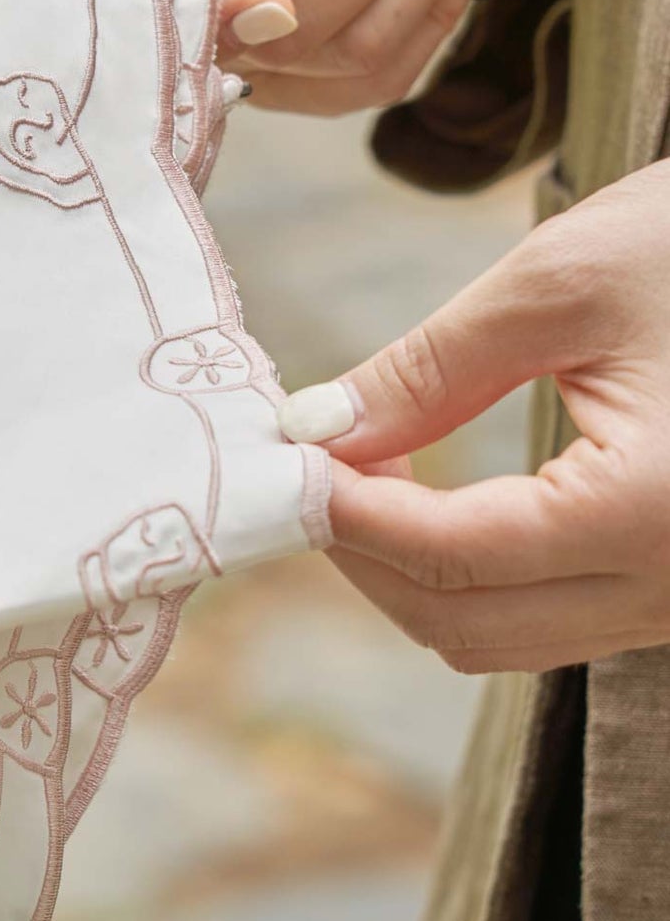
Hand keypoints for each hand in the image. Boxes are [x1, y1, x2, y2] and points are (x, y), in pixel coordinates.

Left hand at [277, 162, 669, 672]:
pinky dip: (478, 570)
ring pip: (509, 634)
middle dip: (368, 553)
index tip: (288, 458)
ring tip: (362, 473)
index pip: (451, 557)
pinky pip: (556, 612)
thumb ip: (429, 370)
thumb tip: (315, 426)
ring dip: (415, 569)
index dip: (348, 512)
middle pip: (468, 624)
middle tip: (314, 466)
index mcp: (655, 512)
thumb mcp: (559, 285)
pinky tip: (433, 496)